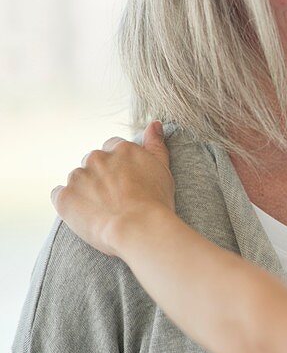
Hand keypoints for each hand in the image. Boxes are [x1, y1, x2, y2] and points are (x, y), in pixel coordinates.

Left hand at [52, 121, 175, 256]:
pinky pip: (59, 194)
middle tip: (114, 197)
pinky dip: (69, 201)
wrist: (139, 228)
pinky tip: (84, 212)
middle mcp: (97, 158)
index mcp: (121, 149)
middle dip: (100, 176)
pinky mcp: (64, 196)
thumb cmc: (156, 201)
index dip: (118, 165)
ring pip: (77, 178)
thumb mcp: (162, 169)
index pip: (112, 148)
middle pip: (93, 162)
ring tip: (101, 208)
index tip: (124, 180)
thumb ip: (155, 145)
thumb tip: (154, 123)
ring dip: (85, 189)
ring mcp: (79, 176)